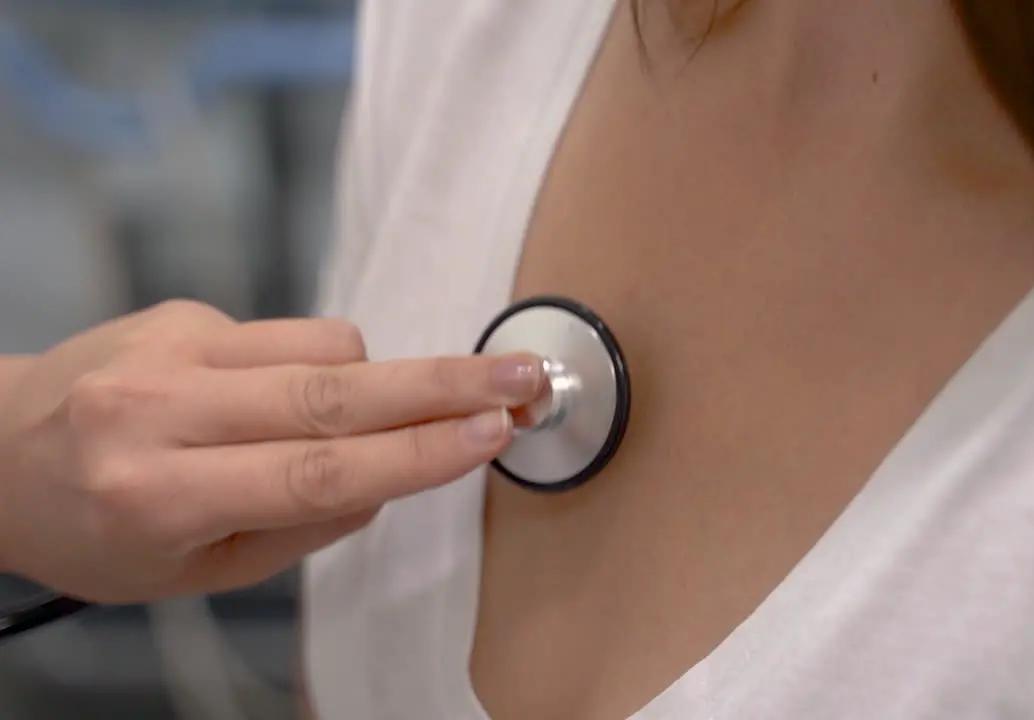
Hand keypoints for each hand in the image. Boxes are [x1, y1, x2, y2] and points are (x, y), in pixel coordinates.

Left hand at [0, 300, 542, 603]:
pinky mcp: (184, 312)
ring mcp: (169, 349)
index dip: (416, 455)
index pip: (314, 472)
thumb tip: (395, 472)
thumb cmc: (99, 528)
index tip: (490, 437)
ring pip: (327, 348)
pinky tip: (283, 396)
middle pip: (331, 393)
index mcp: (156, 496)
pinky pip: (293, 332)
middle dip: (445, 385)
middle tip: (522, 378)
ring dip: (383, 381)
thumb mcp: (196, 569)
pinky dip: (323, 366)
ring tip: (377, 415)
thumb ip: (301, 524)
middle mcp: (157, 412)